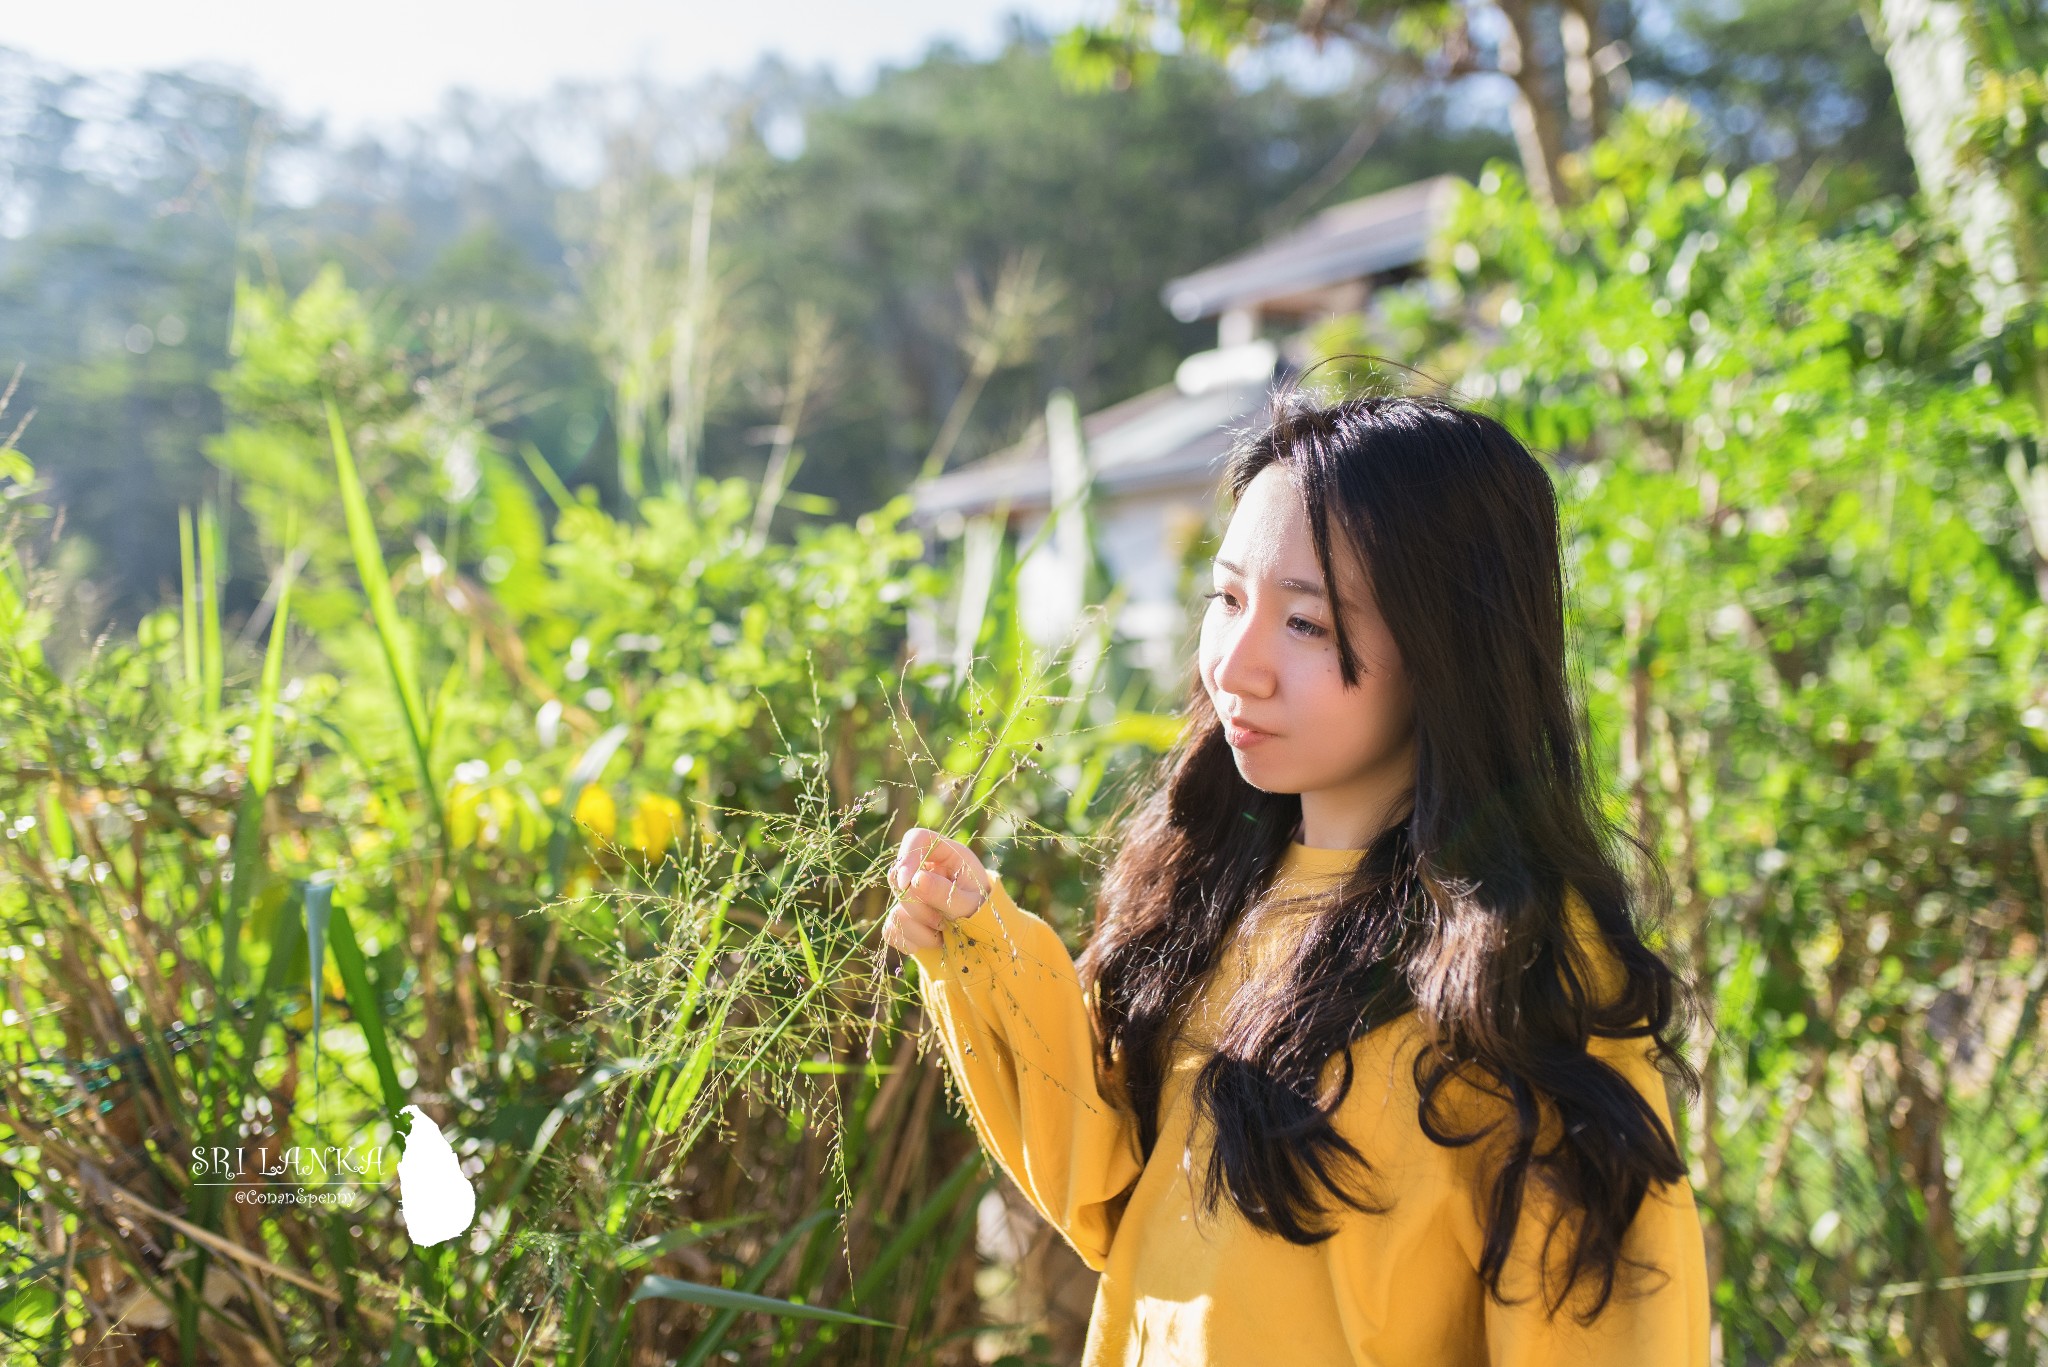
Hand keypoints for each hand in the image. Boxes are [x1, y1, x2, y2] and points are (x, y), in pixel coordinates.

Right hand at [880, 827, 992, 954]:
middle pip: (898, 878)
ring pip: (895, 909)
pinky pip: (892, 929)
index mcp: (946, 855)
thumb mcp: (972, 903)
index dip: (906, 858)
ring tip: (943, 932)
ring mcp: (910, 894)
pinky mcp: (903, 917)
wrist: (984, 936)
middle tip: (942, 920)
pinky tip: (931, 942)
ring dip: (919, 927)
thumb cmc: (984, 911)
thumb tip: (915, 880)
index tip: (906, 882)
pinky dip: (911, 940)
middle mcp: (924, 871)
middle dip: (919, 906)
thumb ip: (945, 893)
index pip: (916, 840)